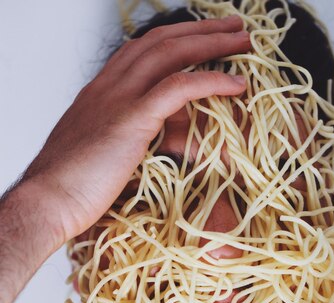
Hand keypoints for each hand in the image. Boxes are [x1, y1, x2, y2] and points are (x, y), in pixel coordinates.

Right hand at [0, 15, 249, 302]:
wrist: (48, 200)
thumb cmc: (68, 188)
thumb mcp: (92, 152)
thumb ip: (114, 139)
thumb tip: (132, 149)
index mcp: (99, 92)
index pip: (141, 51)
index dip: (174, 40)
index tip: (200, 39)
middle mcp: (109, 85)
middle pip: (161, 41)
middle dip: (200, 31)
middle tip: (232, 28)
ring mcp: (120, 99)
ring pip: (171, 54)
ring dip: (211, 44)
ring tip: (242, 42)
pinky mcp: (132, 119)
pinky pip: (179, 88)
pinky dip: (211, 81)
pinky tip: (235, 84)